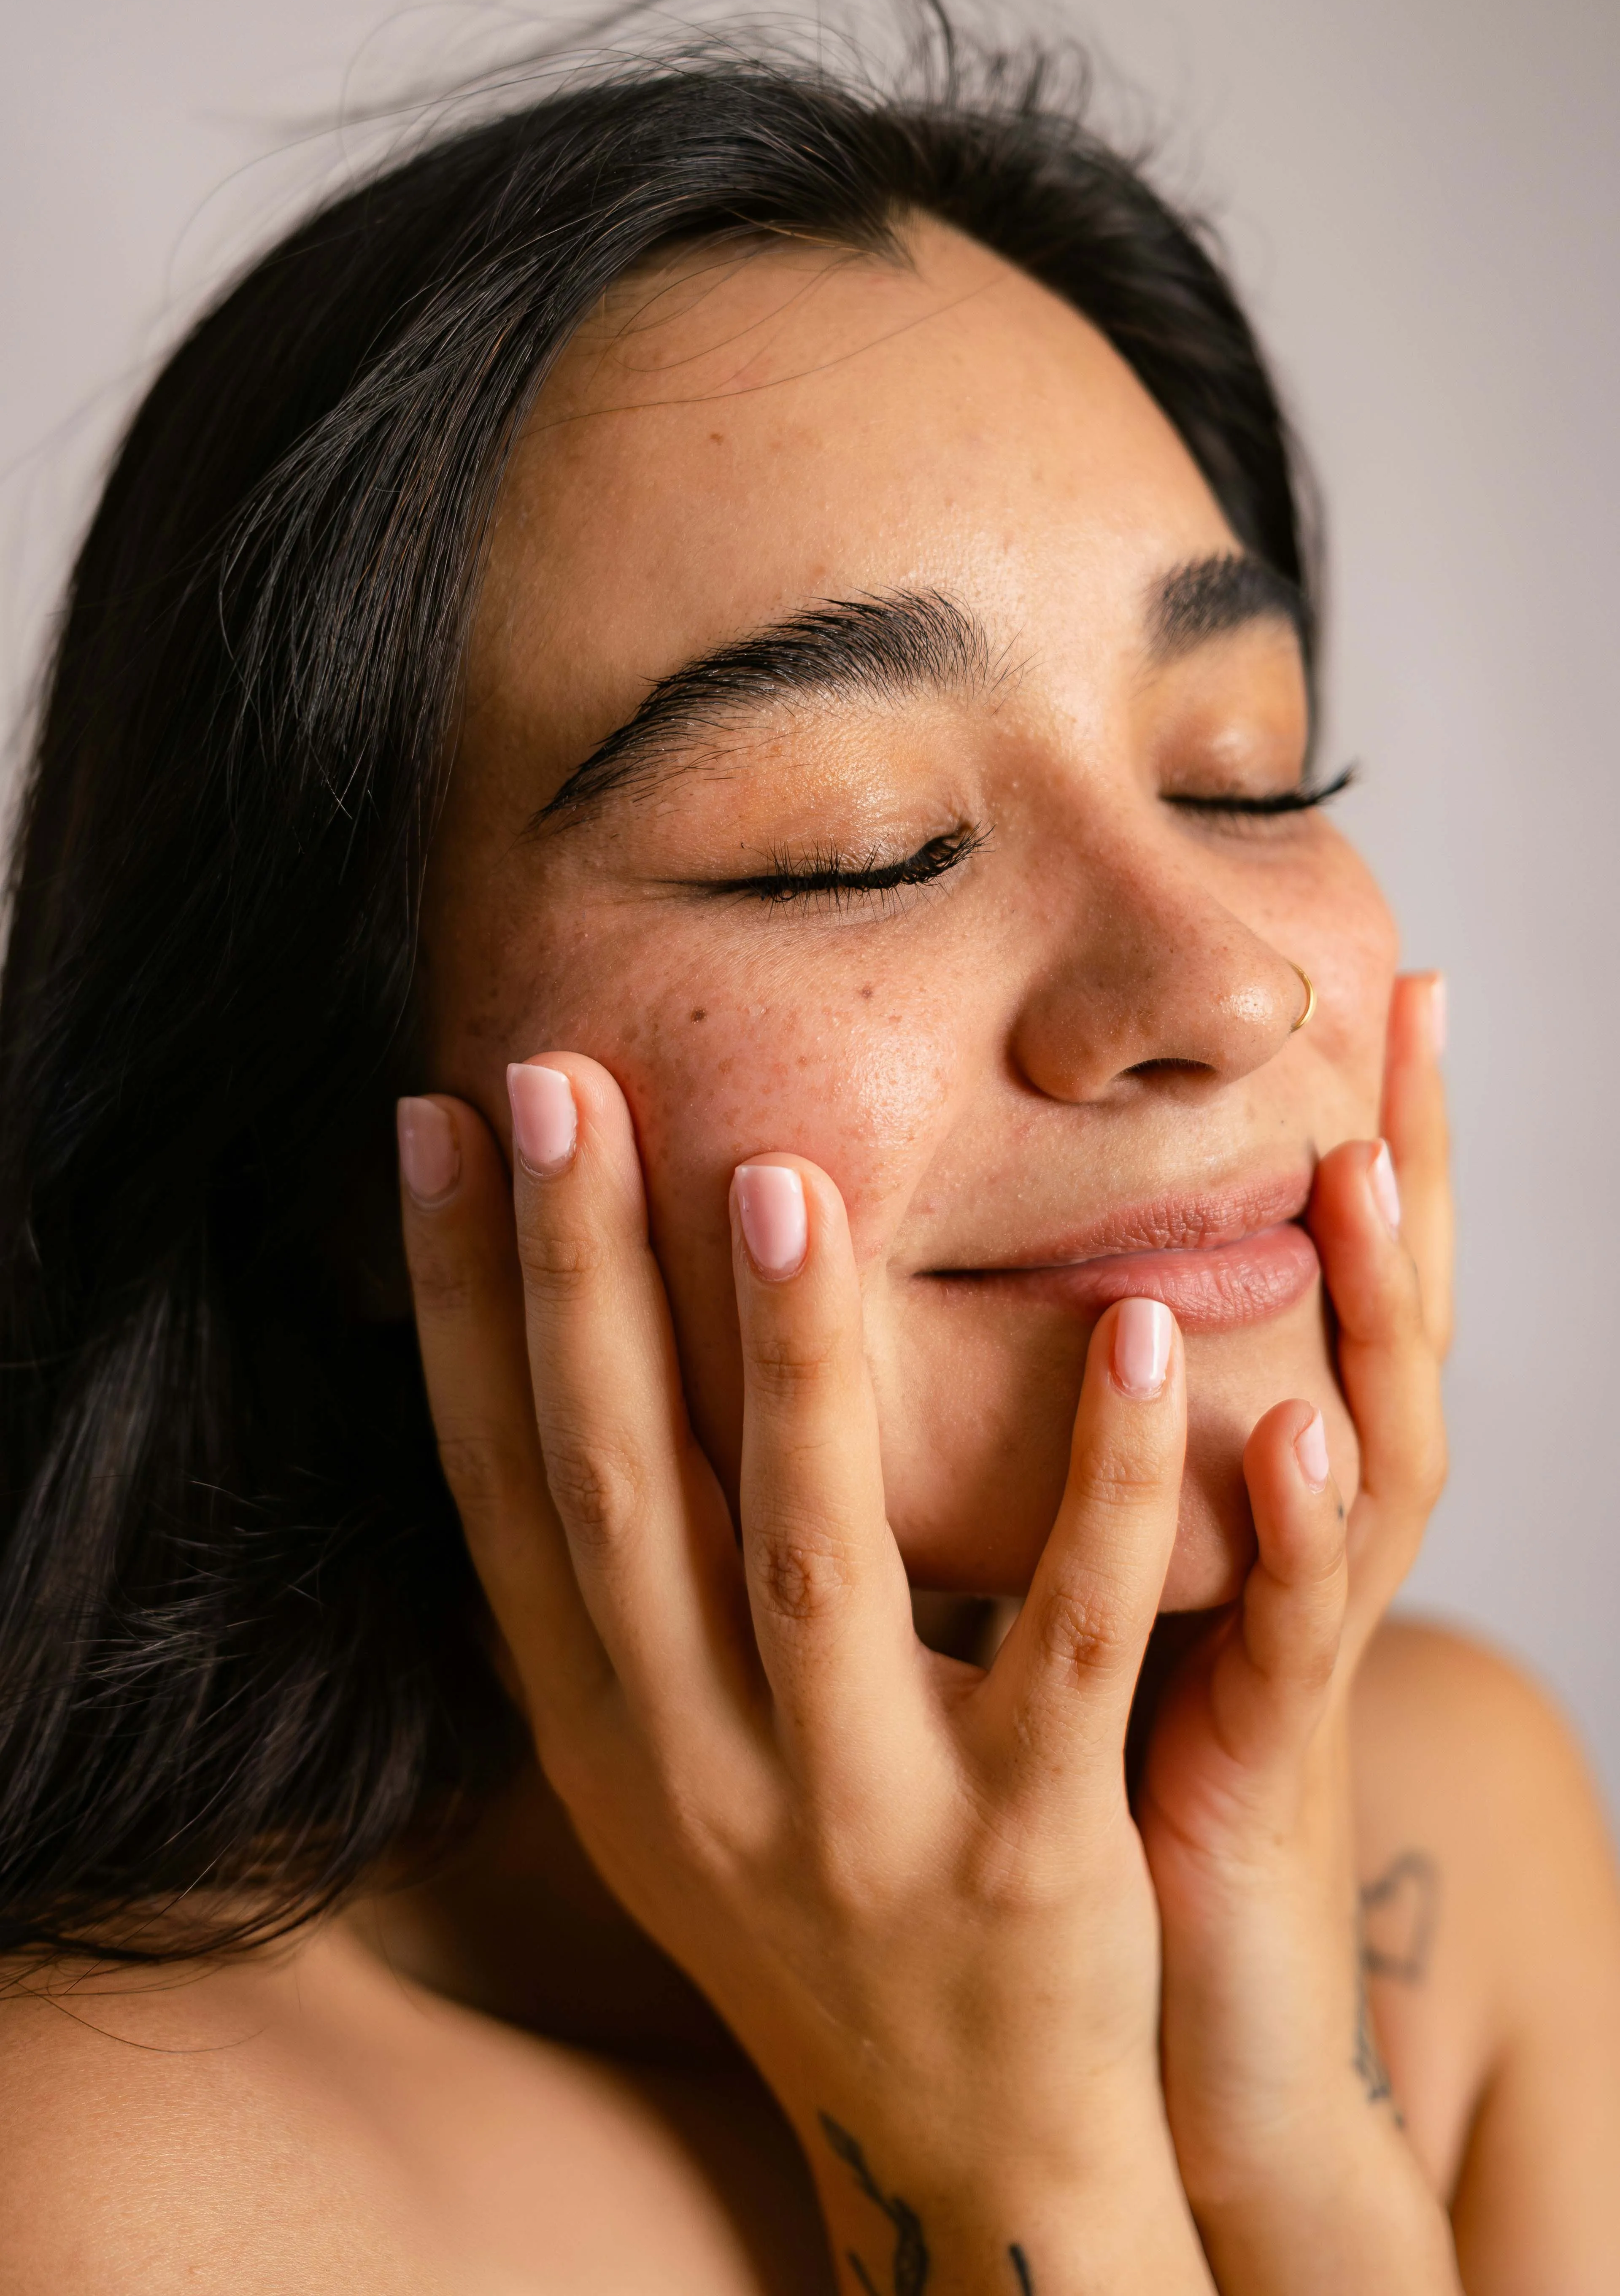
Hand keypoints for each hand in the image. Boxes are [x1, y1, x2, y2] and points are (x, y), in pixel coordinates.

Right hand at [398, 1054, 1212, 2293]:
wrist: (958, 2147)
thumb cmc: (801, 1909)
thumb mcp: (666, 1778)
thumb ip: (614, 1605)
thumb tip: (540, 1366)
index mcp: (606, 1730)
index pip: (501, 1486)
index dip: (458, 1303)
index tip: (438, 1122)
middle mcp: (703, 1767)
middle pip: (624, 1491)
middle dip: (581, 1277)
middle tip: (564, 1079)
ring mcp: (862, 1816)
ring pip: (815, 1555)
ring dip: (798, 1365)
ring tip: (788, 1180)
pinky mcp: (1033, 1849)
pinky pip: (1071, 1639)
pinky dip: (1102, 1483)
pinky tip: (1137, 1332)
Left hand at [1136, 973, 1459, 2289]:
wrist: (1122, 2037)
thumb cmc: (1063, 1798)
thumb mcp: (1036, 1593)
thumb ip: (1012, 1461)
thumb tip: (874, 1321)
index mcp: (1215, 1497)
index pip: (1296, 1282)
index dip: (1343, 1144)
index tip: (1363, 985)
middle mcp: (1272, 1548)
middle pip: (1372, 1330)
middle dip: (1403, 1173)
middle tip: (1412, 1002)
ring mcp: (1280, 1654)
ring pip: (1360, 1456)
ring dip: (1367, 1309)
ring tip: (1349, 1166)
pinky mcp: (1258, 1761)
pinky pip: (1290, 1634)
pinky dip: (1292, 1533)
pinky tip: (1287, 1430)